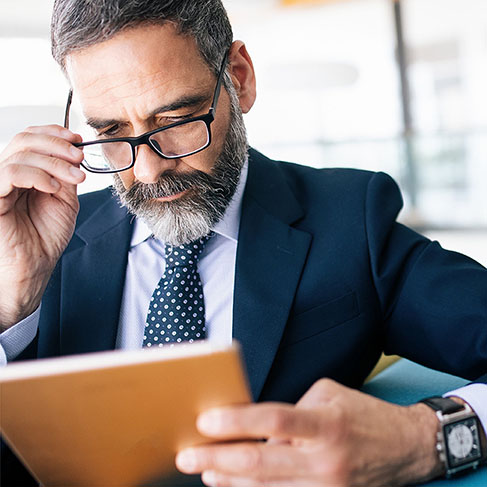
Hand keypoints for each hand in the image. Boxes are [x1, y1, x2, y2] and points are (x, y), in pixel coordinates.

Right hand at [0, 125, 84, 329]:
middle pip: (24, 139)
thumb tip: (74, 151)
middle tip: (78, 156)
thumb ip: (65, 175)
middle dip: (57, 144)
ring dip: (54, 162)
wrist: (35, 266)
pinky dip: (36, 175)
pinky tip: (53, 187)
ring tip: (74, 178)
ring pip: (20, 153)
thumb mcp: (65, 200)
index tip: (78, 140)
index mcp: (23, 172)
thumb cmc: (46, 237)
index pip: (30, 138)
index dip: (53, 133)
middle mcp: (7, 174)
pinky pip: (9, 173)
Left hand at [176, 379, 442, 486]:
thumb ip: (292, 409)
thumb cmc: (363, 413)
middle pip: (261, 462)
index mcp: (326, 423)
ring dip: (231, 481)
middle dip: (218, 460)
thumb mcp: (329, 395)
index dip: (237, 421)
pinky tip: (235, 485)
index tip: (205, 421)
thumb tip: (258, 429)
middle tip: (187, 457)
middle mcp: (325, 459)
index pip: (274, 419)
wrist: (406, 447)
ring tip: (204, 472)